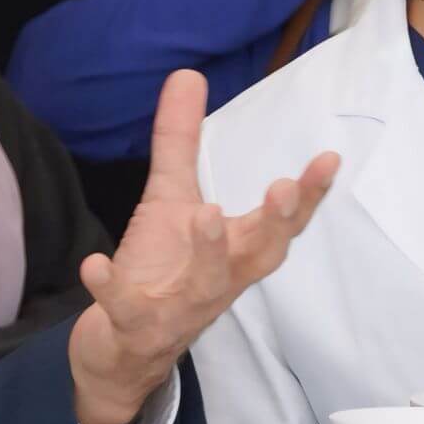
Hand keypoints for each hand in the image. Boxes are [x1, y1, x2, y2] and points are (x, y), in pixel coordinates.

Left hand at [68, 70, 338, 423]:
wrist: (123, 350)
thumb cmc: (162, 268)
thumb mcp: (170, 200)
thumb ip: (179, 140)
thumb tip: (188, 74)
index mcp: (235, 252)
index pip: (279, 223)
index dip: (308, 196)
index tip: (329, 159)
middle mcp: (218, 281)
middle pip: (258, 255)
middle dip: (276, 222)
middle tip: (285, 187)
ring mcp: (178, 306)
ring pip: (204, 285)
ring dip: (210, 251)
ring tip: (208, 213)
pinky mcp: (134, 324)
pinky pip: (125, 309)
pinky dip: (110, 289)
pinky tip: (93, 264)